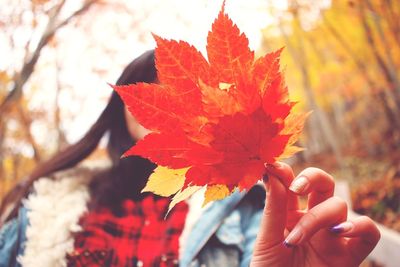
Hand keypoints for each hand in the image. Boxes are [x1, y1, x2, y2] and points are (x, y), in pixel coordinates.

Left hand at [250, 162, 379, 266]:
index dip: (286, 172)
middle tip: (295, 188)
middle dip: (311, 178)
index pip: (293, 183)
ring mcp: (333, 235)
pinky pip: (369, 232)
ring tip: (295, 240)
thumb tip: (272, 172)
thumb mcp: (267, 238)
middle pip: (323, 183)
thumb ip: (273, 207)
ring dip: (317, 217)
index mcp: (290, 213)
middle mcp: (313, 220)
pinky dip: (359, 226)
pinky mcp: (350, 255)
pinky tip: (338, 232)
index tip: (272, 166)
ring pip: (339, 205)